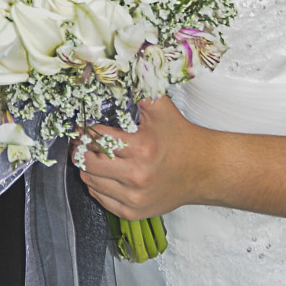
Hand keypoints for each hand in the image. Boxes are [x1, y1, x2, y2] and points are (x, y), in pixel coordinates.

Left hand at [75, 96, 202, 220]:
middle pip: (90, 163)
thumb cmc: (181, 138)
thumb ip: (139, 88)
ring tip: (94, 156)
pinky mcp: (135, 212)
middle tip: (83, 142)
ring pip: (92, 182)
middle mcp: (137, 176)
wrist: (203, 170)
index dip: (86, 132)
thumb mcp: (161, 108)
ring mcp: (135, 198)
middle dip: (83, 150)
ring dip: (88, 167)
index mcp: (142, 149)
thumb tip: (117, 74)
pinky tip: (103, 174)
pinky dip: (97, 185)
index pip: (98, 139)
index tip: (83, 128)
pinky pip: (102, 199)